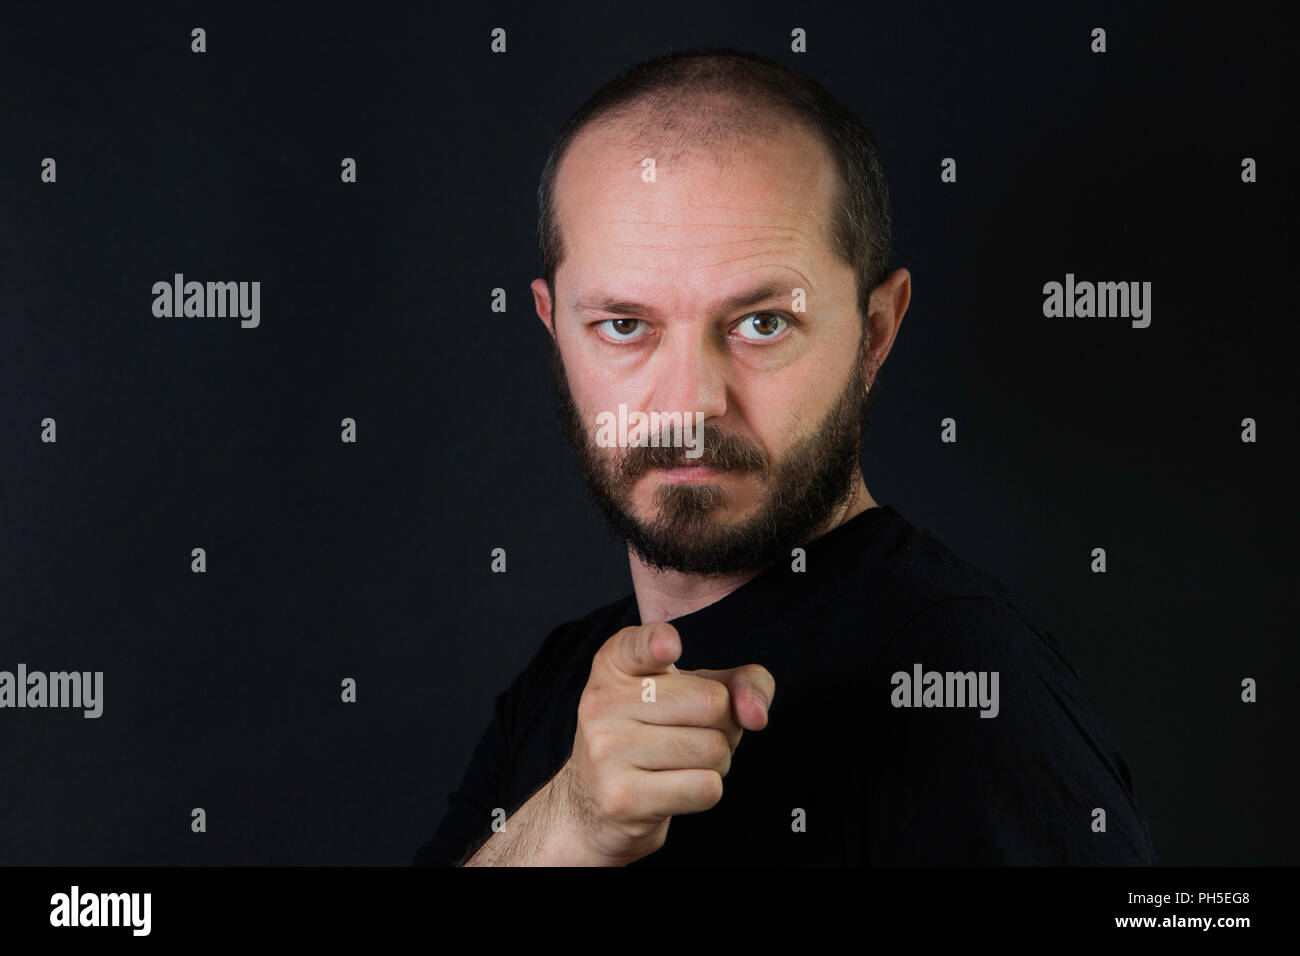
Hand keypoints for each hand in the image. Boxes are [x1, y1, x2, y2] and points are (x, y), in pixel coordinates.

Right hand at [554, 621, 774, 864]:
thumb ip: (740, 683)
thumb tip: (756, 714)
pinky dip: (707, 790)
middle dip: (723, 724)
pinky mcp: (621, 798)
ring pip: (712, 749)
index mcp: (614, 664)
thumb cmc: (656, 733)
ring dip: (716, 761)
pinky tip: (677, 787)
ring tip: (683, 761)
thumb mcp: (694, 691)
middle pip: (711, 702)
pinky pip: (704, 788)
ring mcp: (606, 751)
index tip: (668, 647)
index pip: (639, 645)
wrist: (594, 803)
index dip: (659, 643)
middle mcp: (602, 701)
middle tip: (694, 732)